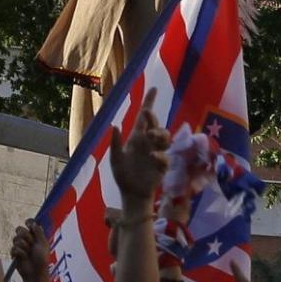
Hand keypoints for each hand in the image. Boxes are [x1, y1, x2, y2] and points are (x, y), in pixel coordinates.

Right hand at [11, 219, 49, 280]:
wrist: (36, 272)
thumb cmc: (42, 259)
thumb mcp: (43, 244)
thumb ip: (38, 232)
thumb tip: (34, 223)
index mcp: (35, 236)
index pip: (29, 224)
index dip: (28, 222)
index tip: (28, 224)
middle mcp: (27, 239)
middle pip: (19, 229)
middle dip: (25, 235)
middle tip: (31, 242)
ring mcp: (20, 246)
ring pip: (16, 238)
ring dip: (24, 245)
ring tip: (28, 252)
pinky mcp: (14, 253)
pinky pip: (13, 248)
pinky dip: (20, 253)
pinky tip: (24, 257)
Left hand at [109, 88, 168, 203]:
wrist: (132, 193)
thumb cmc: (123, 174)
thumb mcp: (115, 159)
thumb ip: (115, 143)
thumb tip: (115, 125)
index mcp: (136, 137)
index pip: (144, 117)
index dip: (149, 102)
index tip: (154, 88)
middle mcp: (148, 142)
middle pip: (155, 124)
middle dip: (153, 117)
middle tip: (147, 114)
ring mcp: (157, 152)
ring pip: (165, 137)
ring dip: (160, 133)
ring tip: (152, 135)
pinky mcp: (162, 165)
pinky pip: (165, 156)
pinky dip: (160, 155)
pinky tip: (153, 157)